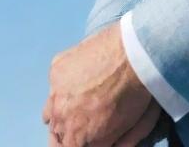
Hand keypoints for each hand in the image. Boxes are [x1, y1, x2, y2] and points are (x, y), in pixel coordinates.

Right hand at [42, 21, 157, 146]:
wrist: (134, 51)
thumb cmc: (137, 93)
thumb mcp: (130, 130)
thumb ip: (110, 143)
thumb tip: (101, 144)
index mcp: (75, 139)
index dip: (78, 143)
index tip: (87, 136)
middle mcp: (59, 119)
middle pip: (57, 132)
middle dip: (70, 129)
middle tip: (85, 119)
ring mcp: (54, 92)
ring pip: (51, 109)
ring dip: (63, 108)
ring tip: (81, 99)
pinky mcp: (56, 68)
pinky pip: (55, 83)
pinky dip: (65, 83)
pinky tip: (83, 75)